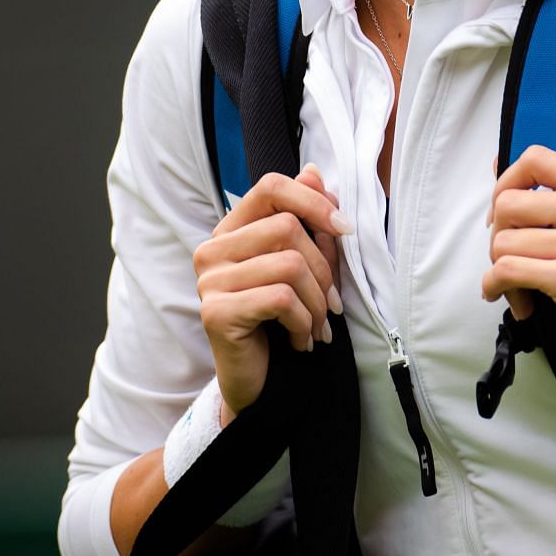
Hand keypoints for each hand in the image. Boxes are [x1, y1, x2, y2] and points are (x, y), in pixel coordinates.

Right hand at [193, 164, 351, 419]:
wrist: (257, 384)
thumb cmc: (280, 320)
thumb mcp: (301, 265)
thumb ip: (306, 220)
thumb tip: (314, 172)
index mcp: (231, 230)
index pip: (271, 188)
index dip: (314, 201)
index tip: (346, 229)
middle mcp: (212, 249)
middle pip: (287, 228)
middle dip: (324, 269)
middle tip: (333, 304)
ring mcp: (209, 281)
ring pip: (289, 265)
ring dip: (317, 303)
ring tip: (318, 327)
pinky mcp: (215, 312)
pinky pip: (280, 299)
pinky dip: (303, 322)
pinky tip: (301, 341)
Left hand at [481, 145, 555, 392]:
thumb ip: (552, 198)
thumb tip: (497, 162)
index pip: (535, 158)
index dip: (506, 184)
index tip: (508, 217)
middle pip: (508, 202)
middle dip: (498, 237)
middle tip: (514, 262)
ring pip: (503, 241)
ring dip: (500, 271)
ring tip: (522, 290)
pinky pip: (506, 270)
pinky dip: (496, 288)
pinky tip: (518, 303)